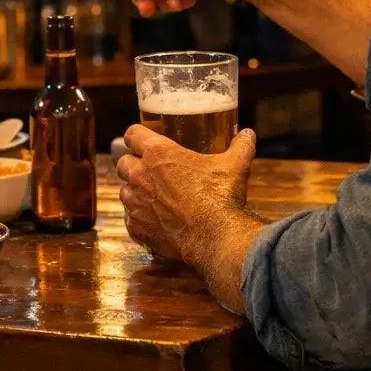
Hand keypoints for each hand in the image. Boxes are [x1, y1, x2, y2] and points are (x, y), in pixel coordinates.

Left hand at [116, 124, 257, 263]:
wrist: (215, 237)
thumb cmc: (221, 197)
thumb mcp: (234, 165)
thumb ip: (240, 146)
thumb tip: (248, 134)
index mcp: (158, 154)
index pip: (133, 134)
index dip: (137, 136)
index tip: (142, 141)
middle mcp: (140, 176)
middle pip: (123, 162)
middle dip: (133, 164)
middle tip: (149, 171)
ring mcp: (135, 203)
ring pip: (124, 191)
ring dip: (135, 192)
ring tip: (153, 197)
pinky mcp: (137, 227)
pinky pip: (130, 219)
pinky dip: (139, 218)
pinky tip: (155, 220)